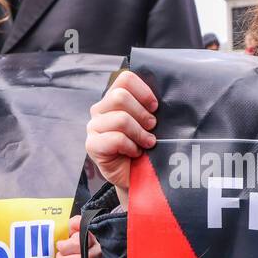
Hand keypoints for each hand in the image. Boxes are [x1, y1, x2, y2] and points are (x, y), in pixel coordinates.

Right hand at [85, 70, 158, 206]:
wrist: (137, 177)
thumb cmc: (144, 148)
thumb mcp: (148, 124)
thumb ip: (149, 108)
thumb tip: (166, 97)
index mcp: (113, 99)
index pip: (124, 79)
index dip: (143, 90)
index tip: (155, 107)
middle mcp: (100, 110)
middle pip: (120, 97)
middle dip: (142, 114)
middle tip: (152, 127)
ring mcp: (94, 127)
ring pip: (120, 119)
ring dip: (139, 133)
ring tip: (146, 143)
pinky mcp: (92, 145)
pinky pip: (116, 139)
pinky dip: (130, 146)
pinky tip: (134, 152)